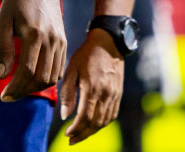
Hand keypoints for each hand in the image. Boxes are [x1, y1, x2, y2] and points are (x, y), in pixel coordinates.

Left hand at [0, 0, 66, 101]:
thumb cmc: (18, 0)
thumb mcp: (4, 20)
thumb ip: (4, 48)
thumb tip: (2, 76)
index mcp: (34, 35)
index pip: (27, 71)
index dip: (15, 87)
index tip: (3, 96)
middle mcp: (51, 41)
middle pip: (41, 78)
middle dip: (24, 91)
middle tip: (9, 95)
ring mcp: (61, 42)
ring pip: (52, 77)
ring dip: (35, 87)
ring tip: (18, 88)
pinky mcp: (64, 42)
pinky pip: (59, 69)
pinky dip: (47, 79)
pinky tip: (32, 79)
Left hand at [60, 29, 125, 143]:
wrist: (109, 44)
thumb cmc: (86, 55)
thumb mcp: (72, 69)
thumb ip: (68, 93)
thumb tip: (65, 116)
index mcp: (92, 89)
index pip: (85, 117)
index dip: (76, 129)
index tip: (67, 135)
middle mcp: (105, 95)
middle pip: (95, 123)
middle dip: (83, 135)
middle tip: (72, 141)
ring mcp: (114, 96)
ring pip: (104, 122)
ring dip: (92, 132)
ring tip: (80, 135)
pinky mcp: (118, 95)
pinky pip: (111, 115)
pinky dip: (102, 124)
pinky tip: (93, 125)